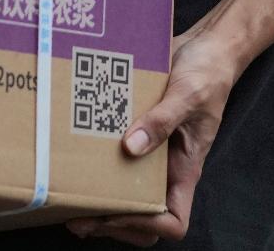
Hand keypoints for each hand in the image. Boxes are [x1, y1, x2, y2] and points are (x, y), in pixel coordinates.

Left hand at [66, 25, 242, 244]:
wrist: (204, 47)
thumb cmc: (207, 74)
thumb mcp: (187, 95)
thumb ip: (162, 120)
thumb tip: (130, 148)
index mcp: (185, 169)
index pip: (173, 220)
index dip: (146, 225)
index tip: (117, 213)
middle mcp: (165, 168)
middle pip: (143, 216)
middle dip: (111, 222)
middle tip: (76, 215)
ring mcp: (149, 152)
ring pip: (124, 192)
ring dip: (98, 199)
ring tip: (66, 196)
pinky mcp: (133, 132)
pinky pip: (113, 158)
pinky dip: (94, 165)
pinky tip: (71, 157)